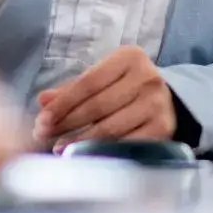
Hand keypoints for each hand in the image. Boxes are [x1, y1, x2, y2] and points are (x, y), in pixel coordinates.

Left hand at [33, 46, 176, 151]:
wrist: (170, 102)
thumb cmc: (127, 88)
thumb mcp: (103, 80)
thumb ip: (73, 89)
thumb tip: (43, 100)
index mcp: (129, 57)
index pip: (88, 82)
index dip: (62, 102)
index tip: (42, 118)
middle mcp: (148, 78)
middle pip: (97, 105)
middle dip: (66, 122)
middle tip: (43, 134)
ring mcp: (157, 105)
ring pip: (109, 127)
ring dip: (80, 140)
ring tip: (58, 147)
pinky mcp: (163, 129)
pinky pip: (125, 143)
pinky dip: (102, 151)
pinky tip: (84, 154)